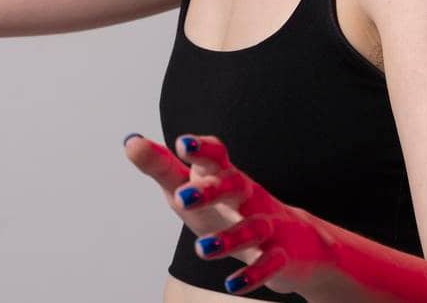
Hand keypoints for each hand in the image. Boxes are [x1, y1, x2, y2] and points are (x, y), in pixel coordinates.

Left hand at [123, 132, 336, 296]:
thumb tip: (130, 141)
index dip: (202, 149)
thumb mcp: (193, 187)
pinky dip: (254, 275)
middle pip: (235, 185)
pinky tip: (233, 284)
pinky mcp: (281, 254)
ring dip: (229, 239)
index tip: (182, 144)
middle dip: (212, 190)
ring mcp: (268, 224)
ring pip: (253, 227)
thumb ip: (162, 167)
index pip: (216, 155)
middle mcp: (248, 196)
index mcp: (226, 176)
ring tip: (201, 249)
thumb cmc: (229, 210)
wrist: (296, 240)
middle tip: (182, 198)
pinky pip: (270, 263)